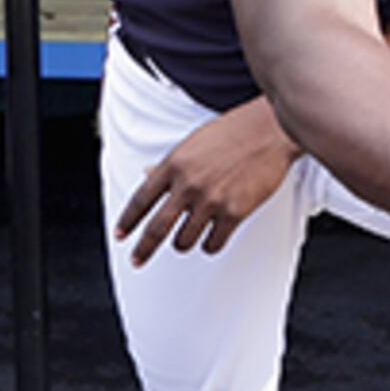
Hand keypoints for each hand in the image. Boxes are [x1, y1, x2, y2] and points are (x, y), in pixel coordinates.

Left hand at [116, 97, 297, 263]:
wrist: (269, 131)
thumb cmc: (233, 131)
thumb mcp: (193, 142)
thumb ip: (170, 164)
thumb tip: (147, 174)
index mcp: (174, 164)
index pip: (141, 199)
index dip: (128, 221)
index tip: (120, 235)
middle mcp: (188, 185)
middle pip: (156, 228)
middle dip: (143, 249)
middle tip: (137, 259)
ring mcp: (211, 200)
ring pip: (184, 241)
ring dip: (183, 243)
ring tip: (187, 237)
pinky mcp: (234, 213)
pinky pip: (213, 243)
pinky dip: (209, 244)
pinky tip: (211, 237)